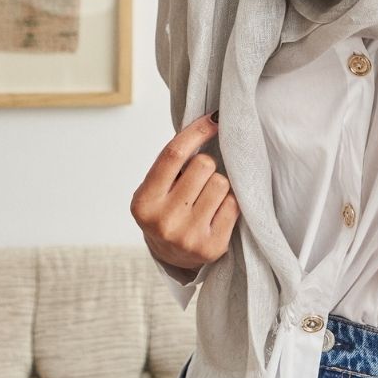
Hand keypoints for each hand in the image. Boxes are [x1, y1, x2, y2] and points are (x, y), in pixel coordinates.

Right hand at [129, 111, 238, 273]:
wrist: (173, 257)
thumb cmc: (167, 209)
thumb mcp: (157, 186)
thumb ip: (173, 160)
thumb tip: (210, 120)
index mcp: (144, 202)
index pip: (174, 154)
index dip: (197, 131)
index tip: (215, 120)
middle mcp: (164, 221)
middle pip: (204, 164)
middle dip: (206, 166)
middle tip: (198, 180)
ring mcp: (188, 237)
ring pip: (221, 183)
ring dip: (218, 185)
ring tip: (205, 199)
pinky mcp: (212, 247)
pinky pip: (233, 203)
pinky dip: (228, 203)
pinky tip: (215, 213)